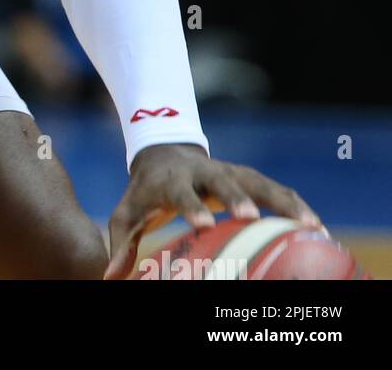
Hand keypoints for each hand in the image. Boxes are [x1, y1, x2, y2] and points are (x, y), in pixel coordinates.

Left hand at [104, 143, 324, 279]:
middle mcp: (203, 172)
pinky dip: (295, 204)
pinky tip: (317, 228)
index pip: (181, 191)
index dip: (191, 205)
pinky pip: (275, 189)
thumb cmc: (145, 192)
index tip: (202, 222)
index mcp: (172, 180)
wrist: (164, 152)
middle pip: (222, 179)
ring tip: (310, 225)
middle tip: (249, 216)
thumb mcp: (128, 212)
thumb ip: (122, 243)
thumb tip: (111, 277)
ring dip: (282, 201)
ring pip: (258, 181)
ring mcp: (229, 171)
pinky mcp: (248, 176)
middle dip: (236, 196)